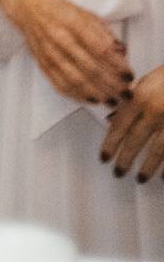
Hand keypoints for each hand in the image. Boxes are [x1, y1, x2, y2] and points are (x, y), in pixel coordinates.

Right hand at [18, 0, 133, 107]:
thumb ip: (106, 34)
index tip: (129, 76)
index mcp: (75, 24)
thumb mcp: (88, 15)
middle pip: (89, 68)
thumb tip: (122, 54)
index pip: (100, 49)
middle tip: (126, 94)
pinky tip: (91, 99)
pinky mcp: (42, 63)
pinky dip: (77, 94)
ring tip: (112, 101)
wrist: (29, 10)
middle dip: (111, 85)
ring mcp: (50, 53)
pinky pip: (60, 83)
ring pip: (75, 79)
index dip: (117, 65)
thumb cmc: (62, 12)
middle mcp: (61, 39)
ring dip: (96, 93)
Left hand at [102, 66, 163, 180]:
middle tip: (118, 174)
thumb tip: (110, 121)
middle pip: (135, 141)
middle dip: (125, 160)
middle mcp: (154, 112)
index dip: (110, 144)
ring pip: (158, 150)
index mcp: (139, 99)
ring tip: (140, 179)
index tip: (103, 159)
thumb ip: (128, 102)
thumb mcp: (145, 82)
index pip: (119, 126)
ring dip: (147, 168)